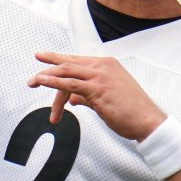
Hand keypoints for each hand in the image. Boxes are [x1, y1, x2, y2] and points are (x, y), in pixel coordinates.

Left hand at [27, 51, 166, 140]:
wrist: (148, 121)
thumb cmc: (131, 112)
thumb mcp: (106, 99)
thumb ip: (87, 95)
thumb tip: (72, 98)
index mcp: (107, 64)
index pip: (77, 60)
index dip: (58, 59)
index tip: (43, 58)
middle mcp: (103, 66)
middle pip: (69, 64)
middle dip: (48, 67)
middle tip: (32, 78)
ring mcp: (100, 76)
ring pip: (66, 71)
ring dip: (46, 77)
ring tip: (32, 82)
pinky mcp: (97, 89)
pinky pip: (69, 84)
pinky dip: (53, 82)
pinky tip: (41, 82)